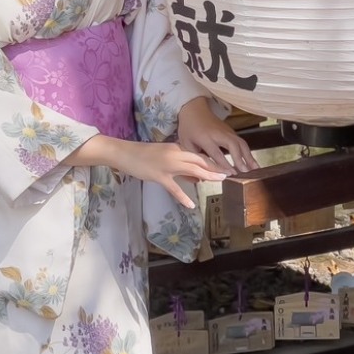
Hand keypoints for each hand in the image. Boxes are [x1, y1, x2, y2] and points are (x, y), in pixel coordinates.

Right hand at [110, 140, 228, 208]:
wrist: (125, 153)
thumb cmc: (143, 155)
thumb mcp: (164, 156)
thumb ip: (180, 166)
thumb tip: (195, 178)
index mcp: (176, 148)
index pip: (198, 155)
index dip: (212, 161)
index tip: (224, 167)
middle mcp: (175, 154)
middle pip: (199, 160)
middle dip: (215, 167)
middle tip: (228, 174)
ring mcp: (167, 165)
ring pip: (192, 170)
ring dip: (207, 175)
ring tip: (219, 181)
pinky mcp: (159, 176)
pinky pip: (174, 188)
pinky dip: (183, 197)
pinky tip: (191, 205)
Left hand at [177, 97, 257, 174]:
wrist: (194, 109)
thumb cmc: (188, 128)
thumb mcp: (185, 143)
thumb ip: (194, 158)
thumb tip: (202, 176)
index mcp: (205, 138)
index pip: (217, 153)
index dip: (225, 164)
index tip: (232, 174)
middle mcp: (218, 134)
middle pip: (232, 145)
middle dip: (240, 158)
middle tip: (245, 172)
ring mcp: (226, 131)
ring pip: (240, 143)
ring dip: (248, 156)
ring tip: (256, 169)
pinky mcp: (231, 131)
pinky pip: (241, 142)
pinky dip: (248, 152)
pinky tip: (252, 162)